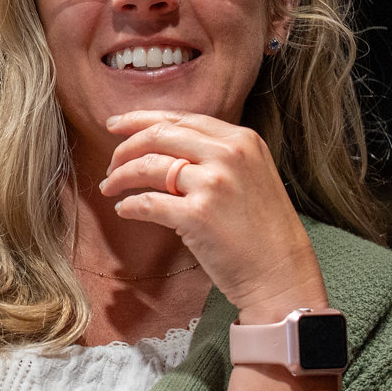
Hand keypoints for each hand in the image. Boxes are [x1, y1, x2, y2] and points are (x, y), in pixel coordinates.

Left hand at [98, 110, 327, 325]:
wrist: (281, 272)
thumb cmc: (262, 229)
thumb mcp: (250, 174)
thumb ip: (216, 154)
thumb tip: (164, 146)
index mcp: (241, 139)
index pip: (180, 119)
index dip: (141, 119)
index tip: (116, 125)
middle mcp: (228, 155)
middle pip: (159, 136)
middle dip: (125, 147)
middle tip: (110, 164)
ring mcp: (213, 184)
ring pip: (148, 166)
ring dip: (120, 177)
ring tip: (110, 188)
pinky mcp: (197, 215)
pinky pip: (147, 203)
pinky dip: (129, 205)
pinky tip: (124, 209)